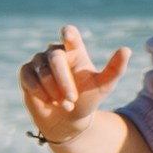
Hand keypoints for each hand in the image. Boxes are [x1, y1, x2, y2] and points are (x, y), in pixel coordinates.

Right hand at [19, 25, 131, 144]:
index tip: (67, 34)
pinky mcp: (26, 72)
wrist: (67, 119)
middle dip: (63, 81)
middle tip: (72, 99)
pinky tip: (47, 100)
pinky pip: (28, 79)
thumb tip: (126, 49)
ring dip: (54, 91)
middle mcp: (56, 52)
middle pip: (56, 58)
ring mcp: (39, 61)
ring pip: (42, 72)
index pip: (70, 35)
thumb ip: (115, 68)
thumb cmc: (88, 98)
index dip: (68, 34)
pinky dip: (39, 92)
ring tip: (63, 103)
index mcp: (75, 50)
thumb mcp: (104, 86)